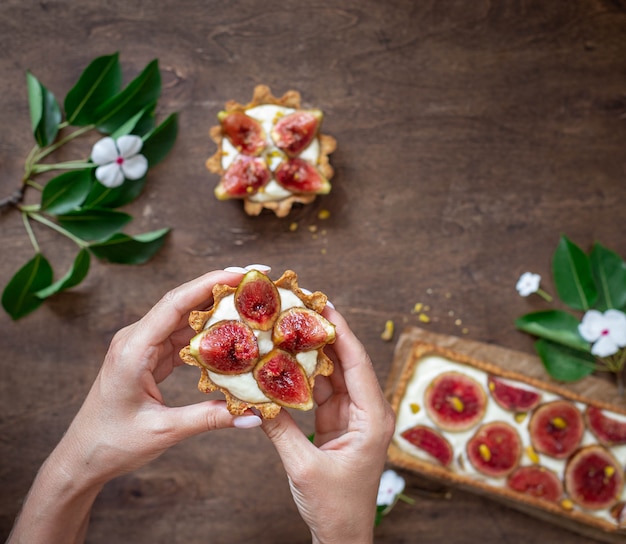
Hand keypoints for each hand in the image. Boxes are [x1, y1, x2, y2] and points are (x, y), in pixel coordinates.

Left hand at [8, 269, 261, 543]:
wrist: (83, 457)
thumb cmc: (113, 443)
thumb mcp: (164, 431)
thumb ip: (209, 418)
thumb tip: (254, 416)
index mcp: (134, 348)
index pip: (176, 303)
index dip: (211, 283)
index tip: (243, 273)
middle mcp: (137, 338)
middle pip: (183, 302)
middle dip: (220, 288)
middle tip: (257, 281)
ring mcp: (143, 345)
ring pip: (185, 317)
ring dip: (217, 309)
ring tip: (251, 303)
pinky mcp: (150, 356)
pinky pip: (183, 336)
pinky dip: (208, 332)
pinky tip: (231, 331)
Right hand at [261, 307, 395, 543]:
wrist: (342, 536)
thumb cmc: (335, 507)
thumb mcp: (304, 467)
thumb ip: (279, 430)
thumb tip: (253, 397)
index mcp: (373, 418)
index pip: (357, 364)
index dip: (341, 331)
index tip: (324, 304)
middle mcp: (367, 411)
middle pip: (345, 363)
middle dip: (324, 334)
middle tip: (301, 307)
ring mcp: (351, 416)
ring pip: (331, 375)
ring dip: (311, 353)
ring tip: (290, 326)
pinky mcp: (336, 423)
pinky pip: (319, 392)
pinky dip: (302, 377)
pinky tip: (285, 361)